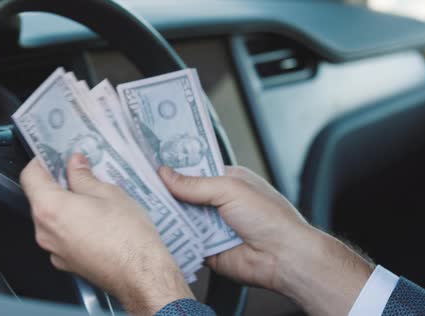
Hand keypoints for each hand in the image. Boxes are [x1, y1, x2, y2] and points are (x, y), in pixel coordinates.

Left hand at [20, 154, 192, 314]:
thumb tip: (74, 164)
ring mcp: (54, 251)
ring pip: (52, 219)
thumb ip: (83, 176)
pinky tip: (95, 221)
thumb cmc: (127, 234)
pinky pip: (62, 237)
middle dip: (57, 183)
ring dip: (66, 205)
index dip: (41, 161)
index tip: (54, 155)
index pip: (29, 176)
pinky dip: (72, 225)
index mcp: (50, 208)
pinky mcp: (66, 263)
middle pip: (40, 198)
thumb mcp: (107, 192)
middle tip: (79, 173)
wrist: (141, 274)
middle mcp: (45, 231)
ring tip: (93, 198)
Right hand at [159, 165, 373, 315]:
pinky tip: (156, 231)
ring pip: (181, 218)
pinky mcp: (207, 249)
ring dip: (167, 216)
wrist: (284, 258)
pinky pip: (184, 241)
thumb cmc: (270, 218)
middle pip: (183, 195)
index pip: (194, 170)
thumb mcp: (230, 189)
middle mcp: (218, 202)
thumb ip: (195, 184)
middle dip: (165, 193)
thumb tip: (166, 174)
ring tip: (142, 207)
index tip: (150, 166)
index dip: (174, 169)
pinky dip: (173, 238)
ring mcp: (212, 226)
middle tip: (139, 188)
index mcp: (227, 180)